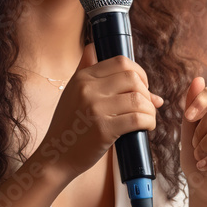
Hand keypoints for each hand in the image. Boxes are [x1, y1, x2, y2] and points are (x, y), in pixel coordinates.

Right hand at [35, 44, 163, 182]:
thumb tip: (101, 50)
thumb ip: (84, 67)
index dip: (139, 72)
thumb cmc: (68, 125)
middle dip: (146, 91)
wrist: (56, 156)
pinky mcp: (104, 129)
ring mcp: (95, 109)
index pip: (120, 62)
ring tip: (148, 117)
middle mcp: (88, 89)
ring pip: (139, 99)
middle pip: (133, 78)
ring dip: (150, 109)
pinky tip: (147, 127)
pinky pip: (138, 119)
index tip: (142, 86)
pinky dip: (149, 122)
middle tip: (146, 104)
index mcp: (82, 78)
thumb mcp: (71, 91)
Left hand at [180, 77, 206, 204]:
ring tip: (200, 156)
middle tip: (195, 145)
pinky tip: (205, 165)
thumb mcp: (188, 133)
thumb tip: (197, 79)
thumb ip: (191, 108)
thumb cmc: (198, 158)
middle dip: (202, 128)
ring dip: (206, 145)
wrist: (205, 187)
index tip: (188, 117)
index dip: (200, 101)